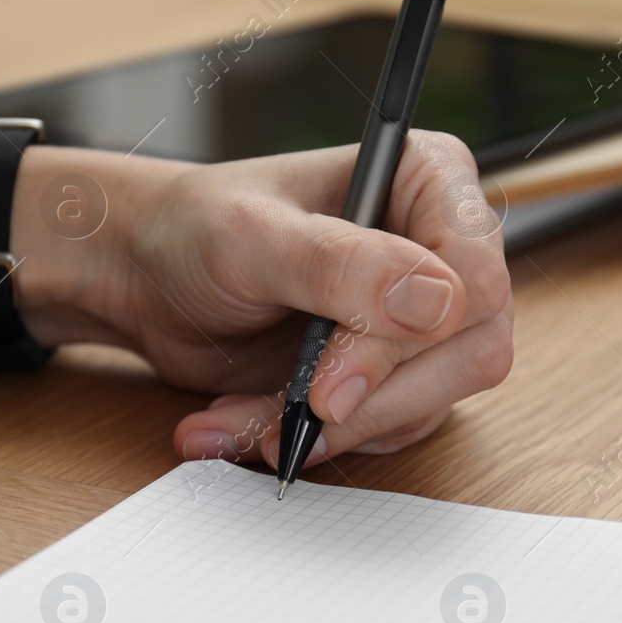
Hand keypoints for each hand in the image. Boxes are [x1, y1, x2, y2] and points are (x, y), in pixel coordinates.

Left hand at [12, 131, 513, 466]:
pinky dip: (314, 440)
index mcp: (429, 181)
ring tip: (248, 418)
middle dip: (374, 399)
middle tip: (297, 415)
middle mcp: (439, 248)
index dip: (412, 341)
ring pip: (430, 403)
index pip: (476, 276)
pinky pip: (384, 428)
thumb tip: (438, 304)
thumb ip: (342, 266)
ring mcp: (419, 317)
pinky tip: (249, 422)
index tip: (333, 383)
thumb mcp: (253, 239)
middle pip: (470, 352)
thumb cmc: (193, 230)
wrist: (145, 277)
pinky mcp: (388, 371)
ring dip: (333, 428)